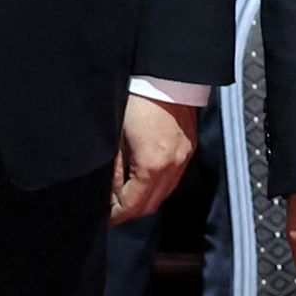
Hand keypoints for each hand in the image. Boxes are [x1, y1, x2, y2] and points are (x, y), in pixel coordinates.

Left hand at [111, 95, 198, 222]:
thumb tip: (110, 191)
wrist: (167, 76)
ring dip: (145, 199)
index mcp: (152, 165)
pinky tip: (143, 177)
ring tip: (125, 194)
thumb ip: (114, 168)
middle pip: (151, 206)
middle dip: (130, 211)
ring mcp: (184, 159)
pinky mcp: (189, 149)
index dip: (117, 215)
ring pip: (164, 194)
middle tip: (112, 210)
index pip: (133, 205)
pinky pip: (173, 179)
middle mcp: (173, 167)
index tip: (105, 219)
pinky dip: (158, 185)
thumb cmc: (136, 100)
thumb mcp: (116, 135)